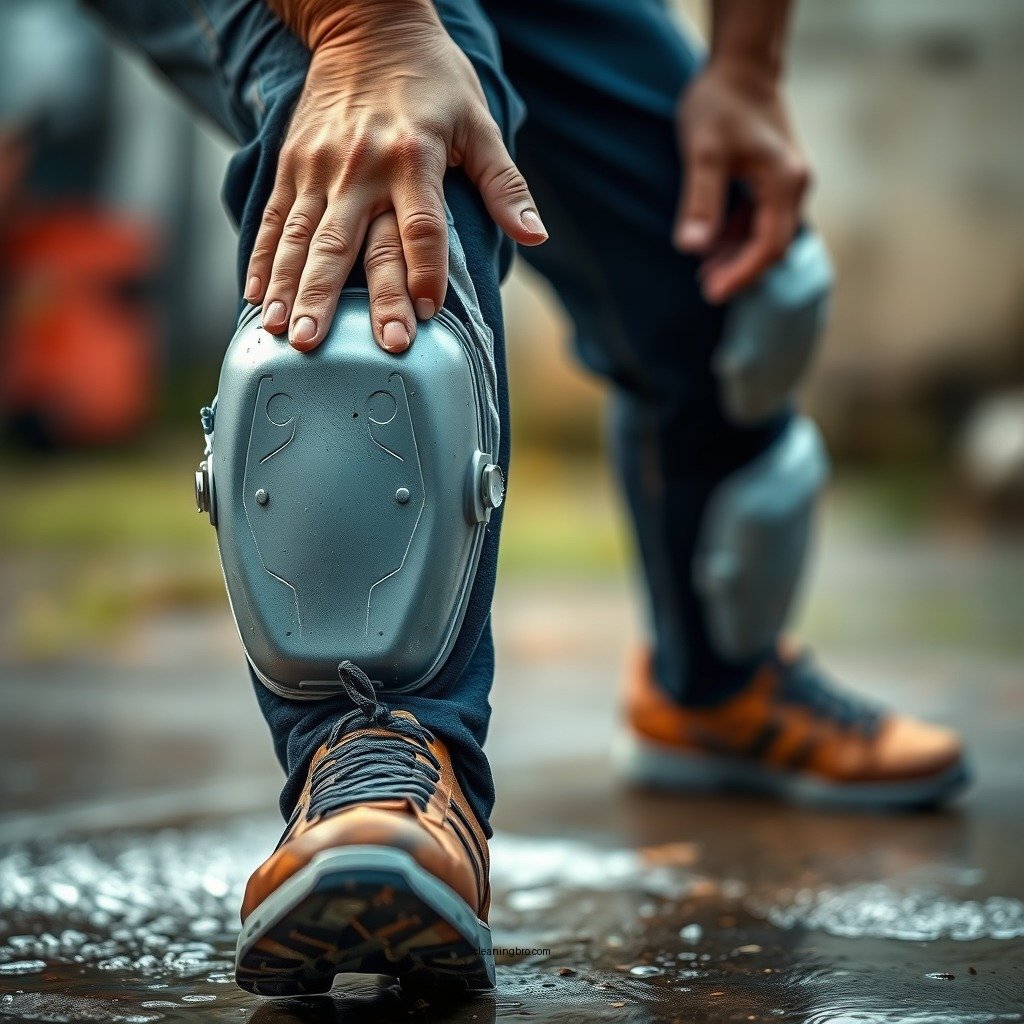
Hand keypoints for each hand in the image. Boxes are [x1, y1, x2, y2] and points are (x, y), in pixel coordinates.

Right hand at [246, 3, 546, 353]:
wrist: (369, 25)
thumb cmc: (434, 81)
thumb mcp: (479, 124)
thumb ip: (505, 185)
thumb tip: (535, 235)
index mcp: (415, 159)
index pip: (422, 229)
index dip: (426, 273)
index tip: (428, 314)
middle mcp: (362, 167)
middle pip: (346, 242)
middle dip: (332, 297)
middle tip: (319, 344)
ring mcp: (319, 166)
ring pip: (301, 237)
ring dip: (289, 287)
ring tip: (282, 331)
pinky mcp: (292, 164)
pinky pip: (274, 218)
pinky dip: (264, 258)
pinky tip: (256, 297)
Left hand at [674, 60, 810, 303]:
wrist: (739, 66)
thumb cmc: (720, 104)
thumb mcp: (703, 153)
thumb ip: (701, 202)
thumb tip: (693, 249)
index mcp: (784, 182)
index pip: (769, 245)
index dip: (742, 273)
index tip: (714, 293)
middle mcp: (794, 186)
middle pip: (772, 245)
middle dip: (740, 270)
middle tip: (705, 287)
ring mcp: (787, 183)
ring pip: (766, 234)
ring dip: (738, 255)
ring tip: (704, 272)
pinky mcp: (773, 180)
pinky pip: (761, 219)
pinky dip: (738, 236)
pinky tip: (713, 245)